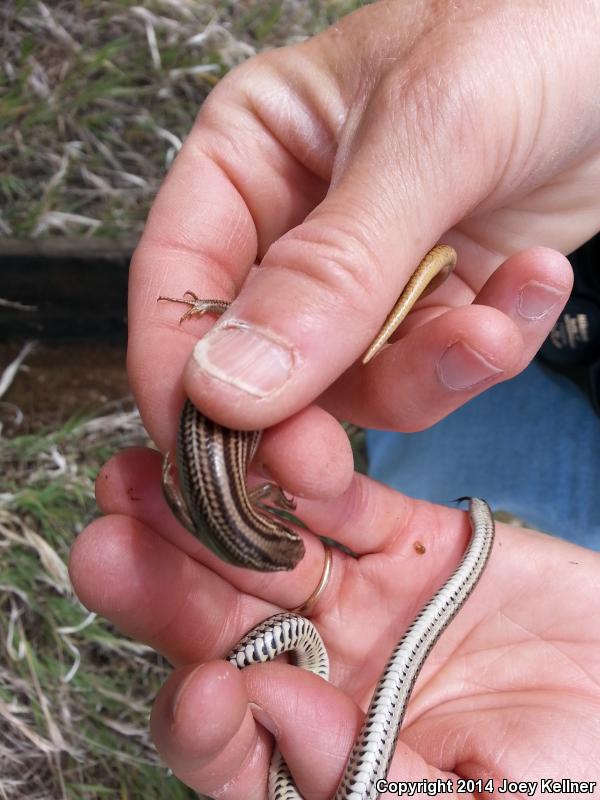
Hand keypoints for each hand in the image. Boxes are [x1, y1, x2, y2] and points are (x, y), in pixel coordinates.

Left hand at [70, 447, 599, 796]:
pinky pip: (351, 508)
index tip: (206, 688)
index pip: (232, 746)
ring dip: (216, 511)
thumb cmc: (576, 776)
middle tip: (112, 538)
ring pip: (272, 554)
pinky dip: (318, 479)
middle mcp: (325, 673)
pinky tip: (285, 447)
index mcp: (324, 759)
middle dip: (168, 586)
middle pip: (226, 631)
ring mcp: (362, 602)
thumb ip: (381, 786)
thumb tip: (275, 719)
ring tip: (157, 468)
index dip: (204, 722)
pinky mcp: (406, 542)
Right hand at [128, 0, 598, 461]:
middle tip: (323, 466)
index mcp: (253, 155)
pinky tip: (535, 281)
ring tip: (490, 329)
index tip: (197, 450)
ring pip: (358, 380)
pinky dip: (488, 348)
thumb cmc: (528, 29)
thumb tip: (228, 385)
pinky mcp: (440, 299)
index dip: (174, 369)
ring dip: (426, 374)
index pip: (178, 275)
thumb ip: (330, 269)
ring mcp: (371, 273)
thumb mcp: (426, 136)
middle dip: (302, 413)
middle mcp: (298, 224)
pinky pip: (438, 365)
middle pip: (263, 352)